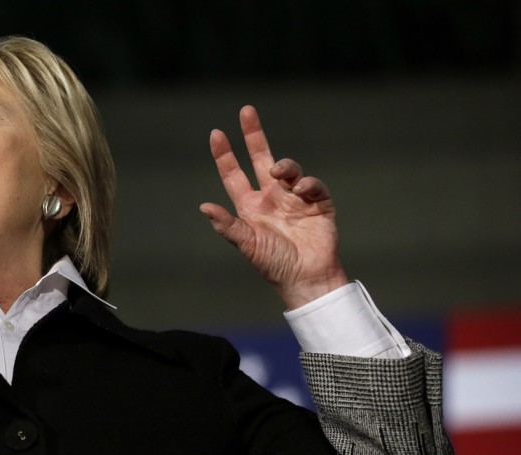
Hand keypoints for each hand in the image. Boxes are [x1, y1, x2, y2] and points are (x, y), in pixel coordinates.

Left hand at [200, 105, 348, 309]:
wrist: (306, 278)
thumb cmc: (273, 264)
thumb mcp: (246, 244)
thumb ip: (227, 225)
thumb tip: (203, 206)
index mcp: (249, 206)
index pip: (233, 174)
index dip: (224, 154)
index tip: (216, 133)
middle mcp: (270, 197)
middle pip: (259, 158)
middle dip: (253, 135)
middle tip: (246, 111)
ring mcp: (294, 198)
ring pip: (287, 169)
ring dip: (283, 165)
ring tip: (277, 171)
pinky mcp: (317, 203)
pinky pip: (312, 185)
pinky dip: (307, 184)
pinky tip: (301, 190)